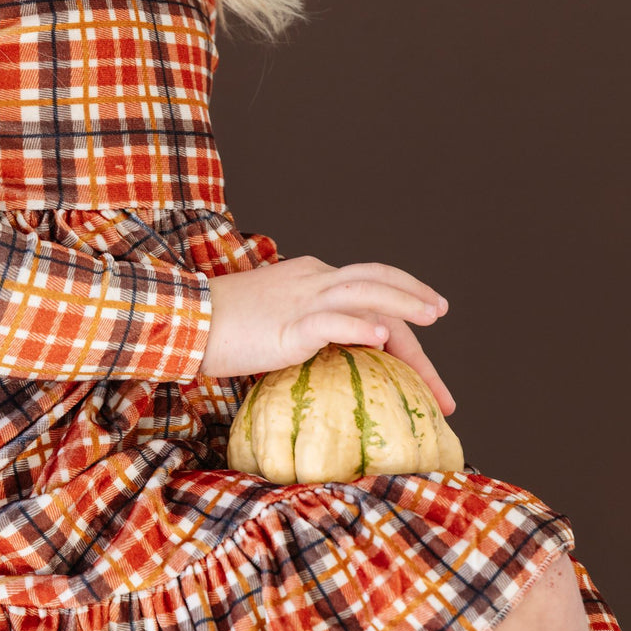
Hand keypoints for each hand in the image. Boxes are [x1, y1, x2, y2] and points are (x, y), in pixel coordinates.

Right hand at [197, 254, 455, 414]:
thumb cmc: (224, 328)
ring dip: (403, 302)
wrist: (188, 322)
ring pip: (364, 291)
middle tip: (441, 313)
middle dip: (413, 298)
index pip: (366, 288)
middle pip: (375, 282)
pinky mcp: (289, 324)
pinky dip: (360, 326)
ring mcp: (302, 299)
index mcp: (311, 277)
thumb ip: (306, 325)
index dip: (399, 309)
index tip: (421, 335)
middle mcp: (313, 280)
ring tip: (432, 316)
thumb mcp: (275, 318)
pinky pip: (331, 321)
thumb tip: (335, 354)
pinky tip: (381, 337)